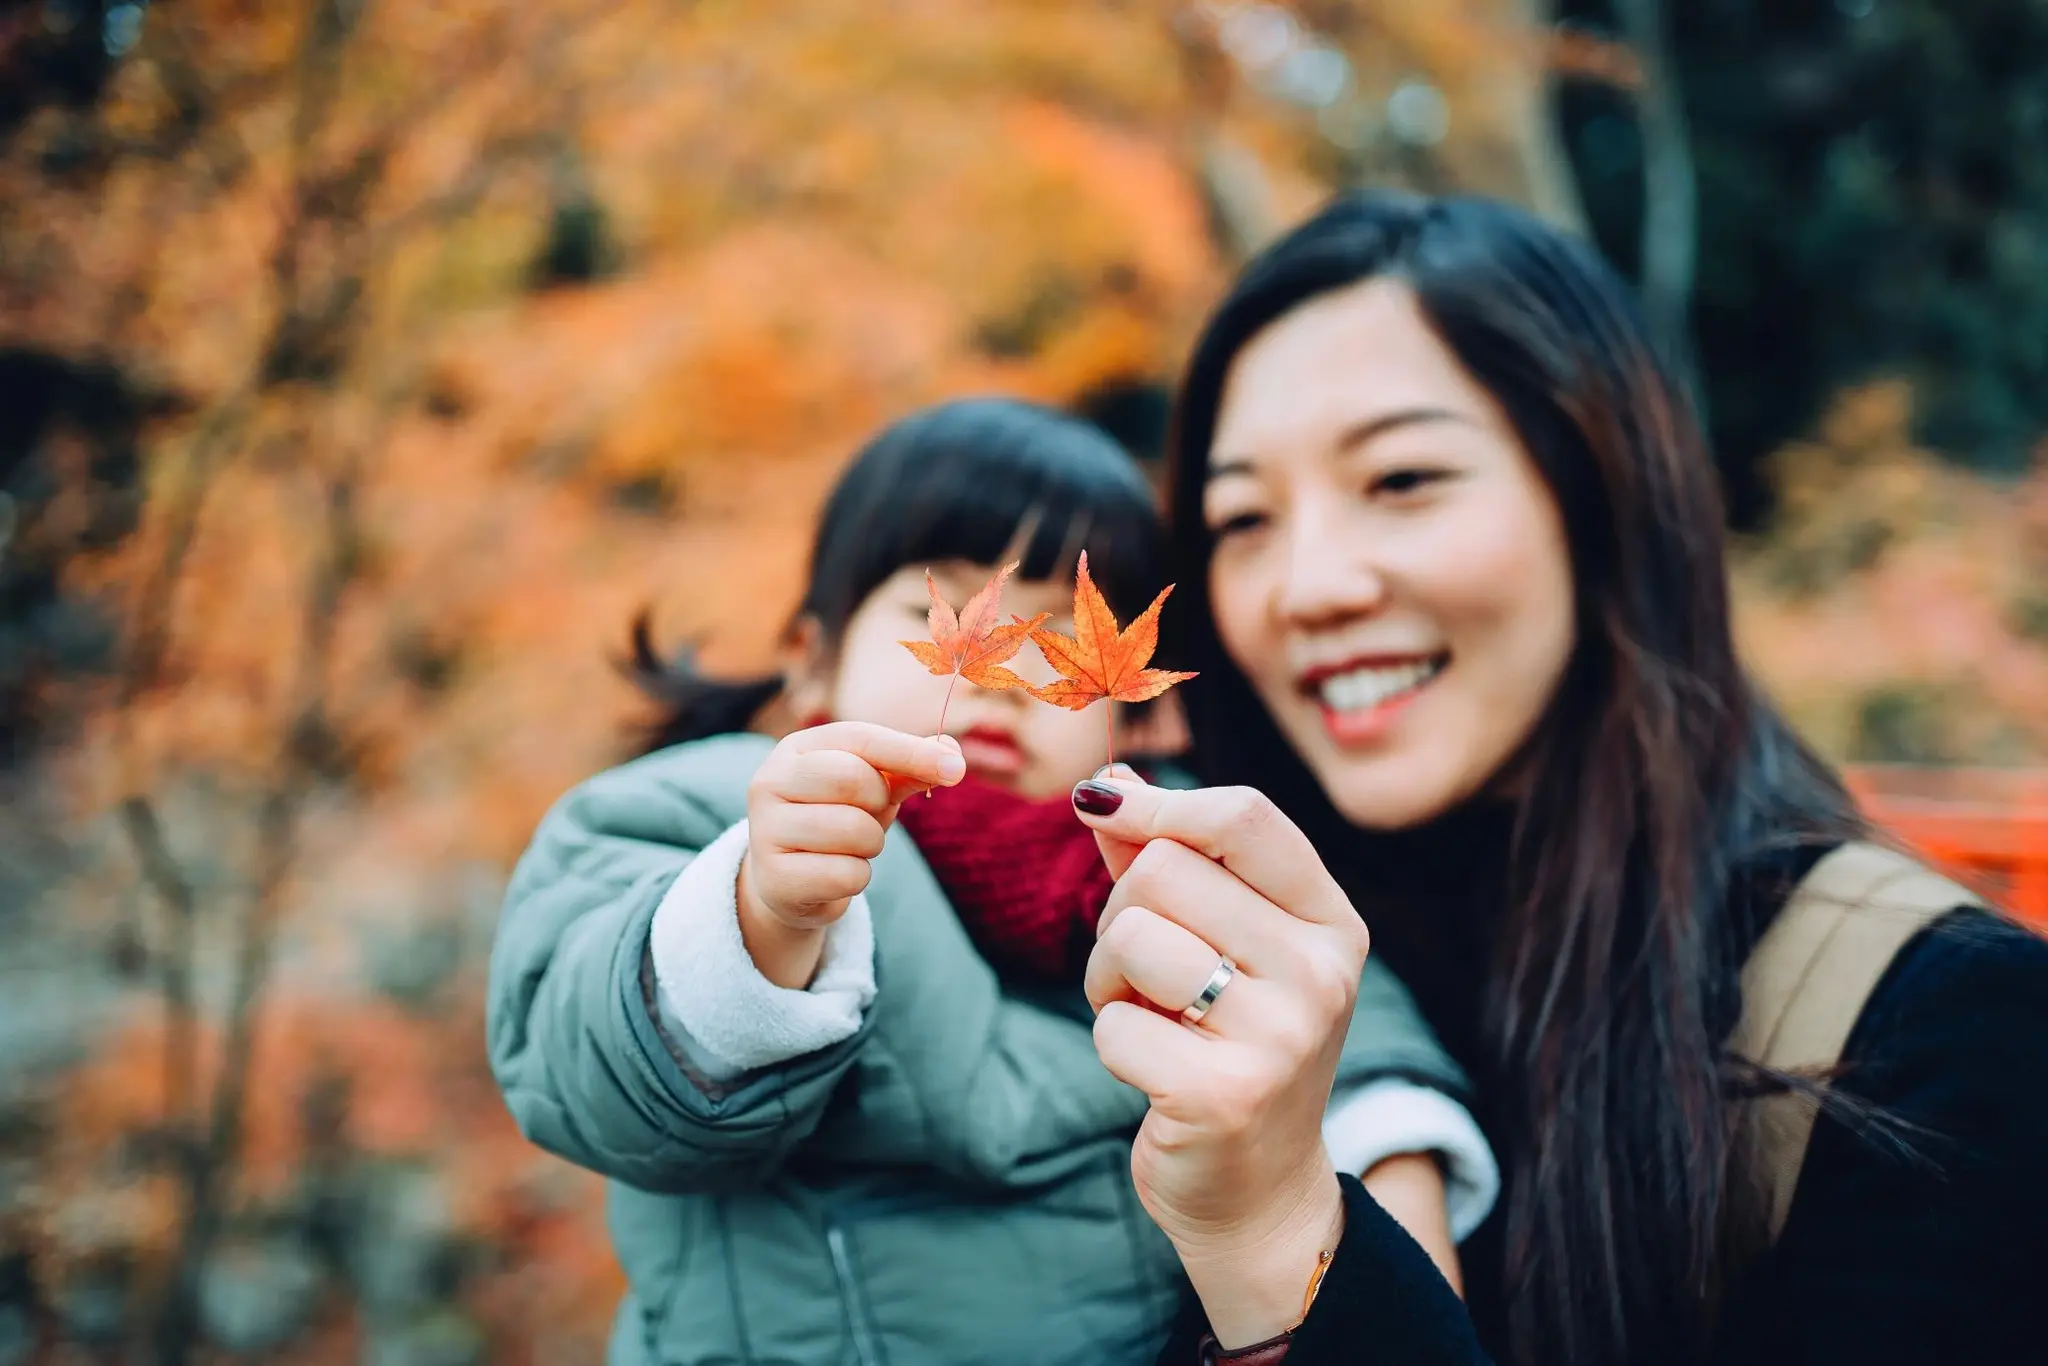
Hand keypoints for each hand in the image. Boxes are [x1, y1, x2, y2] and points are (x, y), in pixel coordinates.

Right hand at [738, 722, 964, 986]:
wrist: (788, 882)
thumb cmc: (836, 819)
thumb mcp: (873, 789)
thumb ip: (908, 769)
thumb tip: (951, 756)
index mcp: (795, 750)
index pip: (859, 738)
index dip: (910, 752)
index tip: (956, 770)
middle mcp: (769, 782)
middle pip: (853, 779)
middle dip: (878, 803)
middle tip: (867, 816)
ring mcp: (765, 831)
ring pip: (853, 830)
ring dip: (870, 844)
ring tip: (849, 847)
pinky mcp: (773, 878)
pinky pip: (846, 875)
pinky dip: (857, 878)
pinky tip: (834, 875)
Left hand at [1072, 773, 1369, 1346]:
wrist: (1258, 1190)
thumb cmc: (1225, 1041)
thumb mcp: (1218, 941)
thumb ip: (1168, 857)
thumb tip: (1108, 784)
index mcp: (1329, 922)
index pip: (1243, 815)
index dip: (1158, 804)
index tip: (1099, 810)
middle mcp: (1320, 972)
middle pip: (1164, 869)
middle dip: (1120, 913)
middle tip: (1143, 971)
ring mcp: (1282, 1036)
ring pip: (1131, 938)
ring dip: (1106, 977)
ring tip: (1148, 1015)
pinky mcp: (1227, 1095)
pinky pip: (1114, 1025)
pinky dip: (1111, 1043)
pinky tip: (1154, 1071)